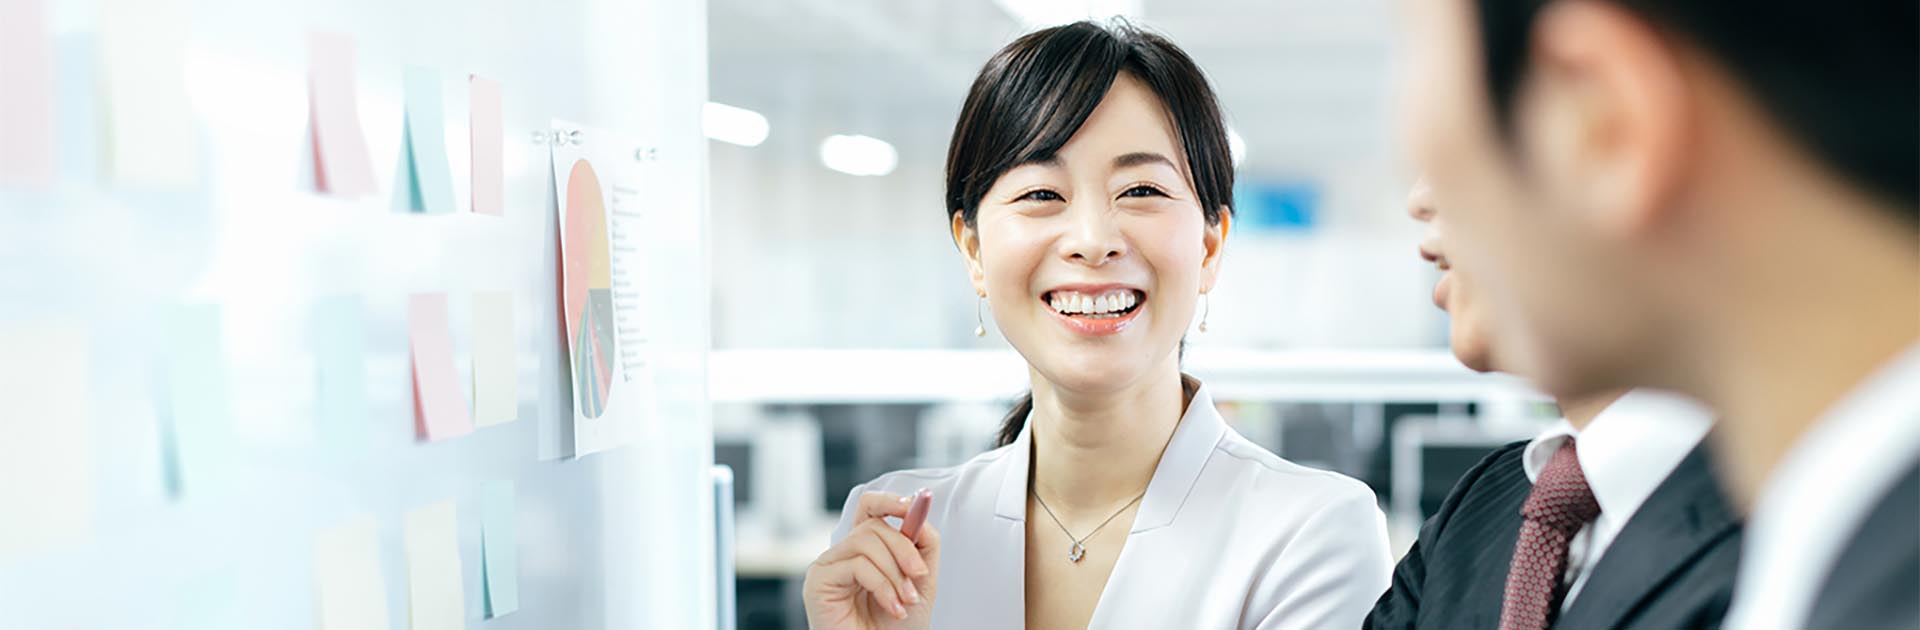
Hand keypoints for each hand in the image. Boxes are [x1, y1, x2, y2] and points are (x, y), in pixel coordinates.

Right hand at [803, 491, 941, 629]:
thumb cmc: (897, 627)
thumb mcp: (920, 580)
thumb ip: (922, 545)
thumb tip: (919, 515)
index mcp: (865, 550)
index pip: (869, 508)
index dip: (889, 500)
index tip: (913, 505)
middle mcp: (843, 553)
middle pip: (874, 525)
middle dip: (904, 549)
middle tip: (920, 577)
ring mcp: (828, 565)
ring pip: (866, 542)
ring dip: (895, 573)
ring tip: (904, 601)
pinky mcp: (818, 580)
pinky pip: (857, 565)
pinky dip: (882, 586)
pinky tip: (892, 607)